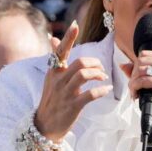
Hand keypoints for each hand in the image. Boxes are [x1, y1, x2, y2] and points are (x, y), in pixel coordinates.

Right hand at [35, 22, 112, 141]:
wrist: (45, 125)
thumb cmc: (52, 99)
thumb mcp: (51, 78)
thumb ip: (56, 59)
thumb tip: (53, 38)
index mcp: (54, 71)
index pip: (61, 51)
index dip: (68, 38)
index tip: (75, 25)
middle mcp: (58, 80)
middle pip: (80, 63)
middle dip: (95, 63)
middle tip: (100, 68)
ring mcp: (65, 93)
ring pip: (84, 75)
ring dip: (98, 74)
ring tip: (102, 78)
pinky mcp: (73, 106)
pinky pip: (90, 94)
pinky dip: (101, 90)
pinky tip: (106, 89)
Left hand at [120, 50, 151, 128]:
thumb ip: (138, 72)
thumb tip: (123, 65)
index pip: (145, 54)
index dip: (135, 66)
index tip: (135, 78)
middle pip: (141, 62)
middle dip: (133, 75)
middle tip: (133, 87)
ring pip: (141, 71)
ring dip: (133, 82)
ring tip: (134, 91)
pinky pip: (143, 81)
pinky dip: (135, 87)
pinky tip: (136, 95)